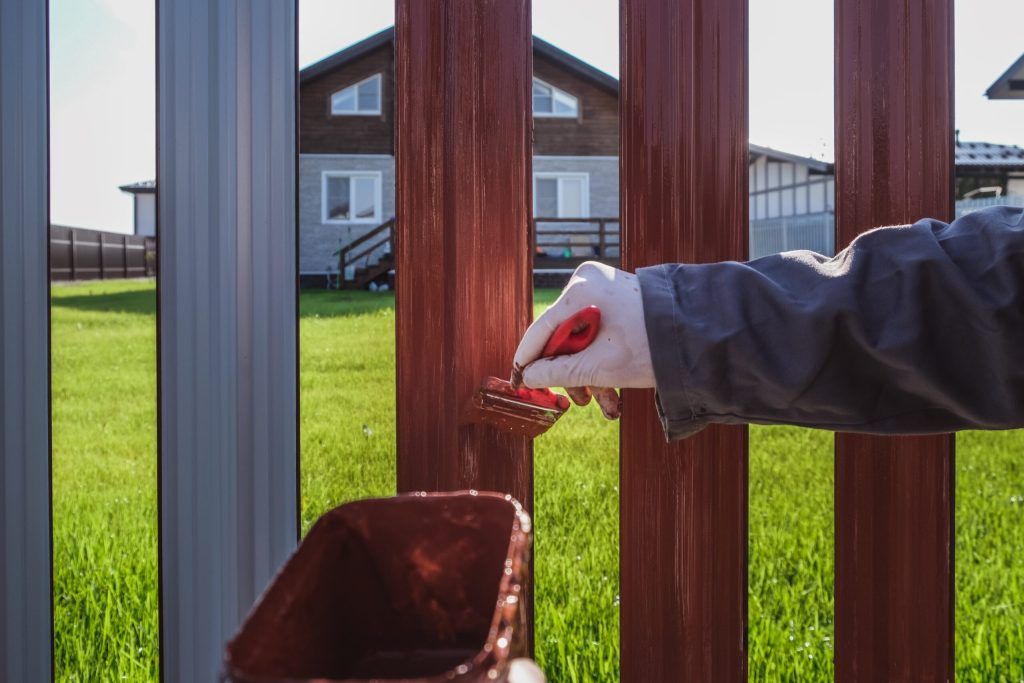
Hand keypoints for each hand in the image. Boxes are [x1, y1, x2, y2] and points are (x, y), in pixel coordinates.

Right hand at [512, 261, 655, 418]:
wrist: (703, 335)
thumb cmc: (651, 347)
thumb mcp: (599, 366)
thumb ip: (557, 372)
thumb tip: (530, 376)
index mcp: (580, 290)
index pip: (541, 330)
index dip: (528, 360)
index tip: (518, 382)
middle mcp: (589, 282)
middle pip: (565, 338)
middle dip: (574, 375)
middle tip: (579, 401)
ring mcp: (606, 289)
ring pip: (585, 339)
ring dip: (592, 374)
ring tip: (608, 404)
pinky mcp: (620, 299)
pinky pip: (600, 333)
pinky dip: (604, 360)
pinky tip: (615, 390)